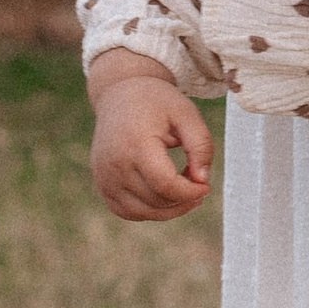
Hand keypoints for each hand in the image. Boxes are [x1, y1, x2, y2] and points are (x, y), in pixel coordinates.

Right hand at [89, 67, 213, 221]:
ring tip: (184, 189)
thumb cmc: (157, 103)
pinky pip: (128, 212)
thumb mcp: (187, 114)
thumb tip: (202, 181)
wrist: (119, 94)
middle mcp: (115, 164)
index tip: (206, 186)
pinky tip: (165, 195)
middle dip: (184, 199)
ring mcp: (105, 177)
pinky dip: (150, 210)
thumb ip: (201, 146)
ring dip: (169, 209)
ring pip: (143, 212)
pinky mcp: (102, 185)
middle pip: (156, 201)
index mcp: (136, 144)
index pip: (165, 185)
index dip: (191, 192)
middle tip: (197, 181)